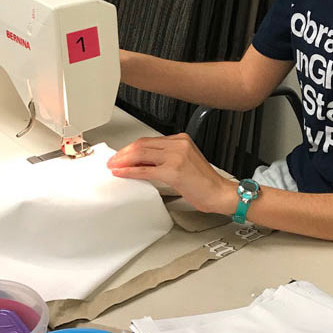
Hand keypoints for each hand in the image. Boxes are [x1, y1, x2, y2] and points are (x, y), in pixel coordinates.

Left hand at [107, 133, 235, 213]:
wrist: (219, 193)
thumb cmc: (204, 182)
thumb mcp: (185, 162)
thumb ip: (165, 158)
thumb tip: (141, 162)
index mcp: (181, 139)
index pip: (149, 140)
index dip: (131, 148)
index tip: (122, 155)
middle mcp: (178, 144)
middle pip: (142, 144)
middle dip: (123, 153)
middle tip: (113, 160)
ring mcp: (176, 156)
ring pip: (141, 154)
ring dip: (123, 161)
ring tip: (114, 166)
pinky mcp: (173, 171)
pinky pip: (145, 169)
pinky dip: (130, 171)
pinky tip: (122, 173)